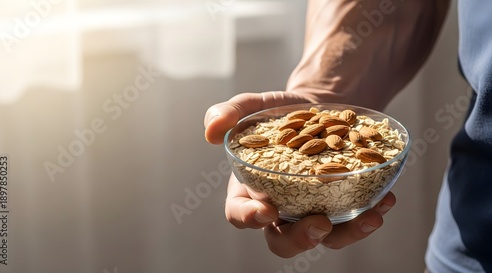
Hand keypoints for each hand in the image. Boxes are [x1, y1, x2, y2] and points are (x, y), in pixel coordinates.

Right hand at [204, 91, 395, 257]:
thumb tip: (211, 131)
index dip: (249, 218)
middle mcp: (280, 207)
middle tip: (319, 225)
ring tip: (370, 216)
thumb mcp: (254, 105)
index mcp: (250, 189)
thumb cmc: (281, 111)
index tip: (266, 211)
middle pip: (282, 239)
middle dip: (299, 239)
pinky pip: (352, 219)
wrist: (319, 108)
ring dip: (347, 233)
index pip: (240, 213)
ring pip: (324, 237)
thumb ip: (229, 113)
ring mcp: (312, 210)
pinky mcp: (339, 205)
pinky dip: (369, 213)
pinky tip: (385, 199)